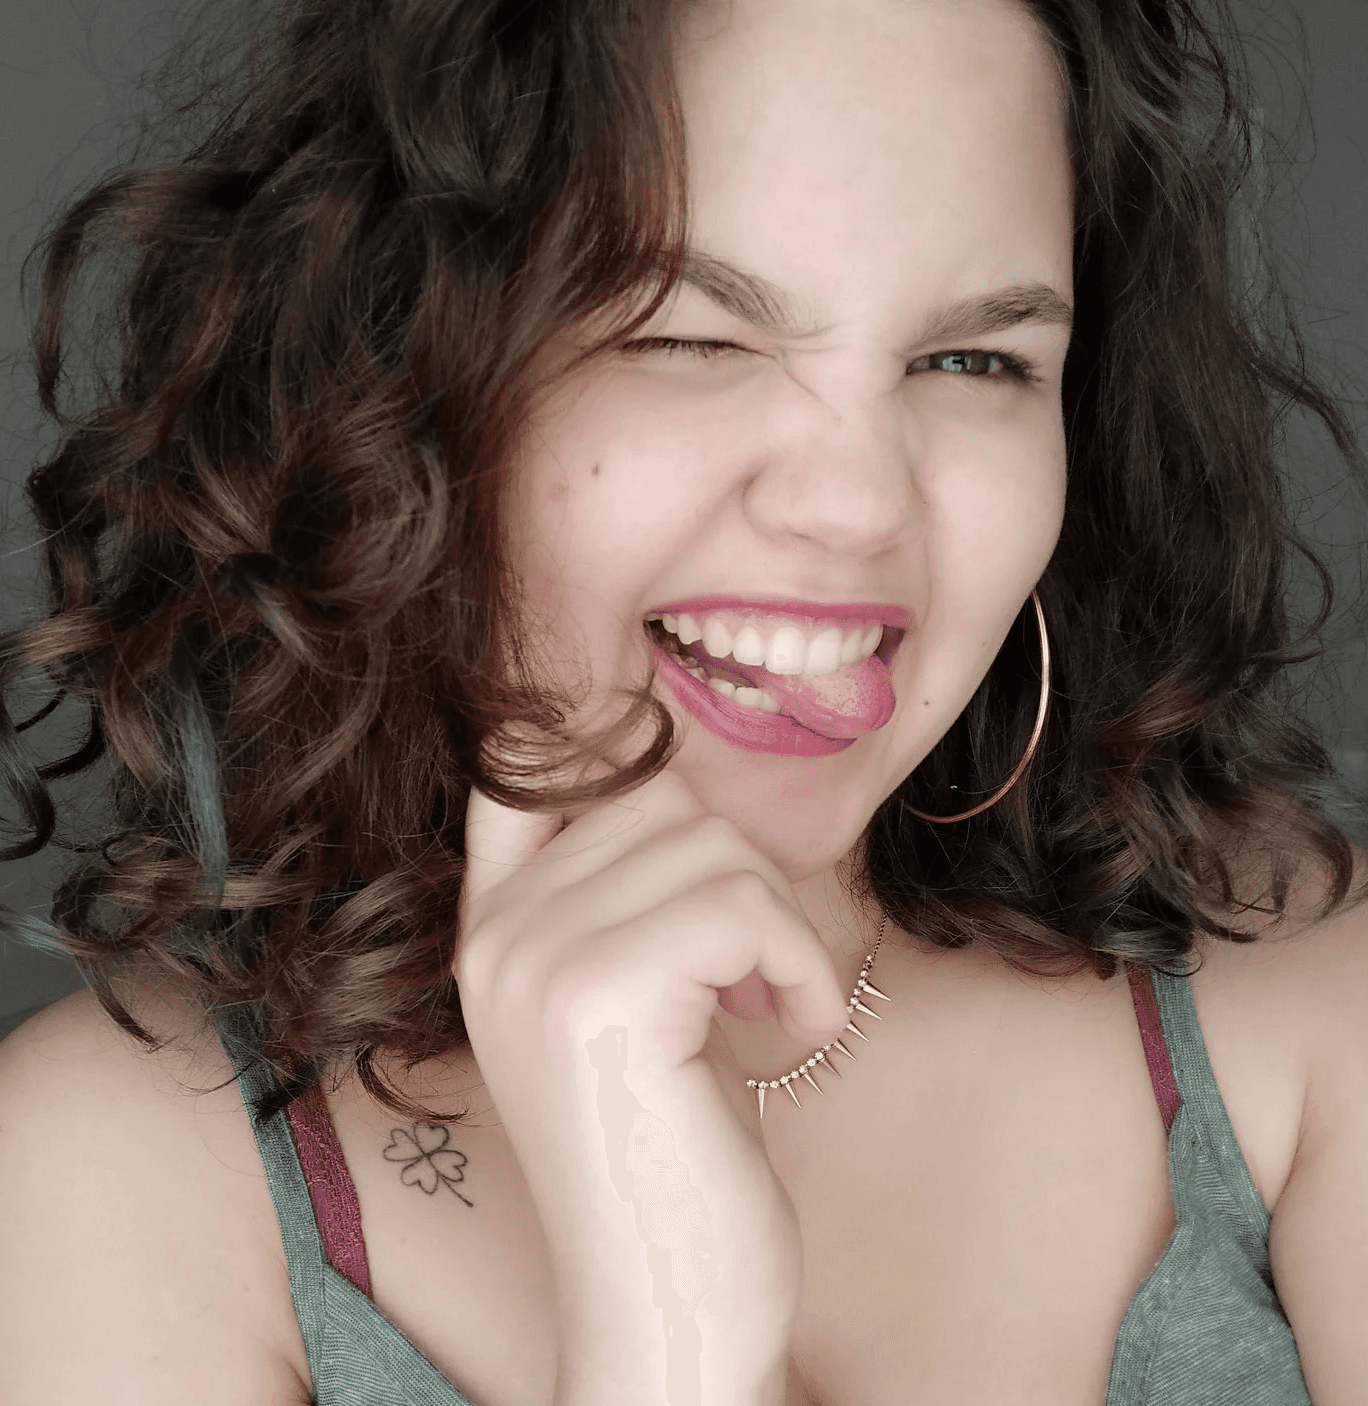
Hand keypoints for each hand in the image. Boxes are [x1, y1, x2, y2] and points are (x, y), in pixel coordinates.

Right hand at [456, 769, 848, 1404]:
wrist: (664, 1309)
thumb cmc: (670, 1152)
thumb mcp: (624, 1003)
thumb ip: (621, 890)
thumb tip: (668, 762)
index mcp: (491, 929)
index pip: (519, 765)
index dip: (592, 728)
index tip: (654, 718)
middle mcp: (495, 933)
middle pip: (660, 796)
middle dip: (741, 872)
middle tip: (754, 970)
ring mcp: (536, 960)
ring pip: (710, 843)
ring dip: (779, 924)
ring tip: (771, 1005)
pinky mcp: (601, 996)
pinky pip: (742, 905)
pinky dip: (798, 962)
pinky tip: (795, 1029)